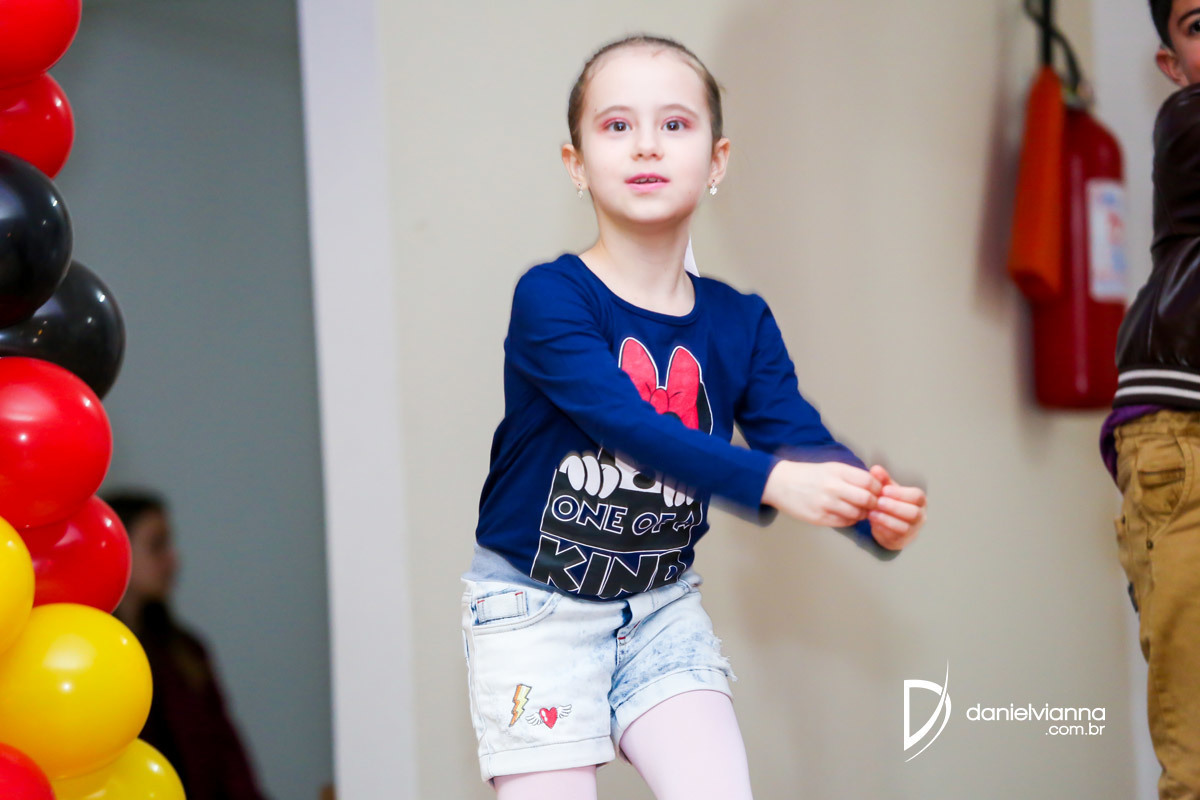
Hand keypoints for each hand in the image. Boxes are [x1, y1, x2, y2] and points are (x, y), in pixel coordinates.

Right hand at [761, 460, 881, 527]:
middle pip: (867, 499)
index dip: (878, 489)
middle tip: (872, 504)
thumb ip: (852, 476)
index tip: (877, 492)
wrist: (779, 483)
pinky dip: (850, 520)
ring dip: (862, 514)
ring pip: (857, 514)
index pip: (869, 482)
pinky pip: (844, 523)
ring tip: (858, 510)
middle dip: (873, 503)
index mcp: (838, 471)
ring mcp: (825, 504)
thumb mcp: (831, 467)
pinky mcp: (818, 518)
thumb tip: (876, 486)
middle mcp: (832, 487)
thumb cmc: (808, 475)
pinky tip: (845, 514)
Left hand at [866, 465, 925, 550]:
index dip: (901, 494)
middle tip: (878, 501)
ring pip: (904, 527)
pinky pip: (894, 536)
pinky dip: (882, 528)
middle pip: (913, 513)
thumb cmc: (891, 502)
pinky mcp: (900, 541)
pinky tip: (872, 522)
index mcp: (919, 501)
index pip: (917, 496)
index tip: (884, 490)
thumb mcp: (888, 490)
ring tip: (872, 512)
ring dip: (887, 519)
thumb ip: (882, 479)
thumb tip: (875, 469)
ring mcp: (912, 531)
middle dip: (895, 507)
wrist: (889, 524)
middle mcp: (919, 517)